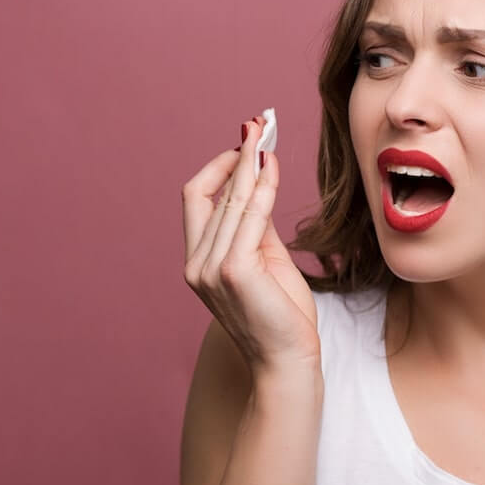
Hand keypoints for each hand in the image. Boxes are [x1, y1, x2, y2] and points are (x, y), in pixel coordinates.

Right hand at [182, 117, 320, 377]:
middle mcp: (196, 263)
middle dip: (236, 155)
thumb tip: (260, 182)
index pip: (196, 198)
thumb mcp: (265, 260)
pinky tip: (274, 168)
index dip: (219, 166)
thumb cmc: (281, 314)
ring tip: (267, 138)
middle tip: (258, 124)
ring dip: (250, 165)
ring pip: (229, 200)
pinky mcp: (233, 271)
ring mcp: (209, 268)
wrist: (289, 360)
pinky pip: (249, 217)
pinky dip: (262, 188)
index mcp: (198, 260)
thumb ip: (256, 224)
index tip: (246, 144)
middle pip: (208, 192)